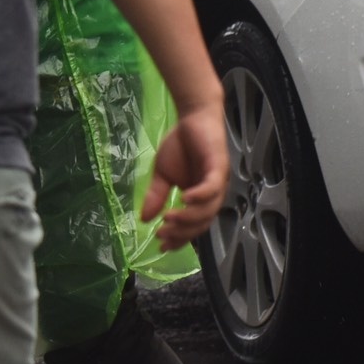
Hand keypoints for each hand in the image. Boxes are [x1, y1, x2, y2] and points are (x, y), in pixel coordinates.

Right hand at [141, 105, 228, 251]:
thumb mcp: (162, 175)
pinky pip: (211, 188)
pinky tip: (184, 199)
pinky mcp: (218, 166)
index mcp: (201, 198)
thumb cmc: (181, 144)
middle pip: (201, 223)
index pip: (193, 226)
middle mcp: (213, 194)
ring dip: (188, 218)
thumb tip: (144, 219)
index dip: (179, 239)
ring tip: (168, 219)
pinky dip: (199, 197)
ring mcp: (217, 181)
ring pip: (208, 209)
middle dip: (182, 232)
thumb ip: (156, 196)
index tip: (161, 247)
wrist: (193, 116)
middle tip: (161, 234)